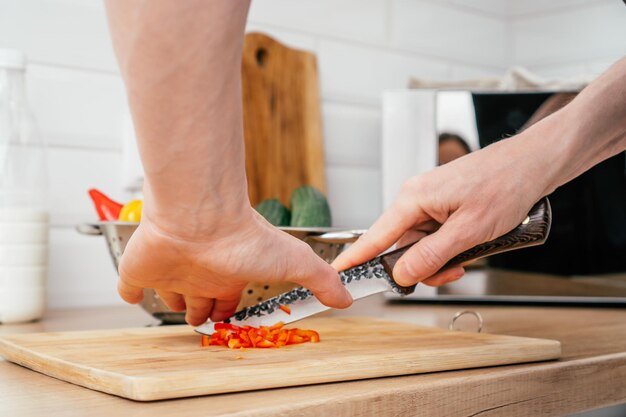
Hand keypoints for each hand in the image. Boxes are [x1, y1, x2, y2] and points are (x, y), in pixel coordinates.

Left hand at [118, 208, 351, 325]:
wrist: (201, 217)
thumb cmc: (243, 237)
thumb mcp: (292, 261)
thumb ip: (320, 279)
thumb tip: (348, 297)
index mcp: (229, 273)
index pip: (228, 300)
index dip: (228, 313)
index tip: (230, 322)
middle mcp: (200, 272)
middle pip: (200, 300)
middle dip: (202, 313)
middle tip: (203, 324)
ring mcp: (170, 270)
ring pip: (169, 293)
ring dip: (170, 302)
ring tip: (173, 310)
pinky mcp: (141, 268)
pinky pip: (130, 284)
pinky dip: (129, 291)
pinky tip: (130, 294)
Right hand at [332, 133, 550, 286]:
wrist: (532, 164)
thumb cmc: (504, 184)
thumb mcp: (469, 230)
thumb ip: (432, 255)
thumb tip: (402, 274)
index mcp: (412, 199)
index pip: (374, 236)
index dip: (356, 259)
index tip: (338, 274)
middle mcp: (416, 199)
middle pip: (401, 247)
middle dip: (423, 266)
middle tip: (450, 272)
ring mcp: (430, 203)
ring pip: (421, 244)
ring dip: (441, 259)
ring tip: (469, 256)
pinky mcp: (443, 207)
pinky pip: (435, 236)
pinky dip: (449, 248)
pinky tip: (470, 246)